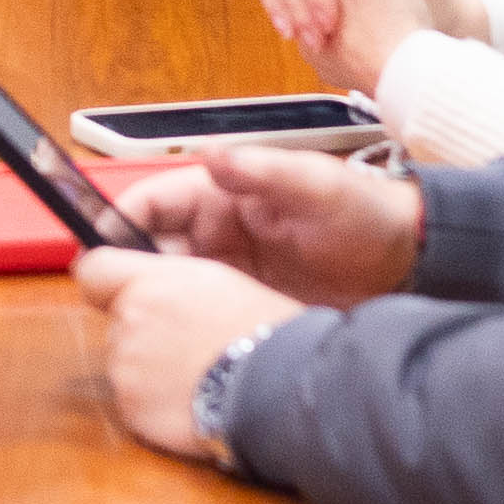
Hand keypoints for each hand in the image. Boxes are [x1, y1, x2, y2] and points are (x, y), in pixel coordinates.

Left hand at [69, 245, 307, 461]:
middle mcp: (127, 323)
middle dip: (144, 332)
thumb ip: (165, 280)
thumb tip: (144, 285)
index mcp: (147, 284)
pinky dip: (156, 403)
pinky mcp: (132, 411)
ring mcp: (126, 370)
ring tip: (199, 375)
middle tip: (189, 344)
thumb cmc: (260, 329)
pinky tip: (193, 400)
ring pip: (126, 364)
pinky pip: (135, 402)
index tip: (115, 292)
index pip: (93, 271)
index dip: (105, 283)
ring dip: (150, 370)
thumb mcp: (216, 280)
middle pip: (117, 323)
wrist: (277, 387)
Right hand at [116, 145, 424, 305]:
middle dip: (126, 273)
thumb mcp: (315, 186)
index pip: (151, 202)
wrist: (409, 263)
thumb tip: (210, 157)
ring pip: (168, 284)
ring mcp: (227, 269)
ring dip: (152, 303)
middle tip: (116, 306)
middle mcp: (214, 229)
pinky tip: (181, 346)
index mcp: (220, 193)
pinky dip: (183, 326)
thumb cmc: (363, 213)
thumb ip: (263, 171)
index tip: (94, 252)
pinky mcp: (242, 303)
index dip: (115, 222)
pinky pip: (199, 313)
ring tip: (144, 331)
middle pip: (149, 248)